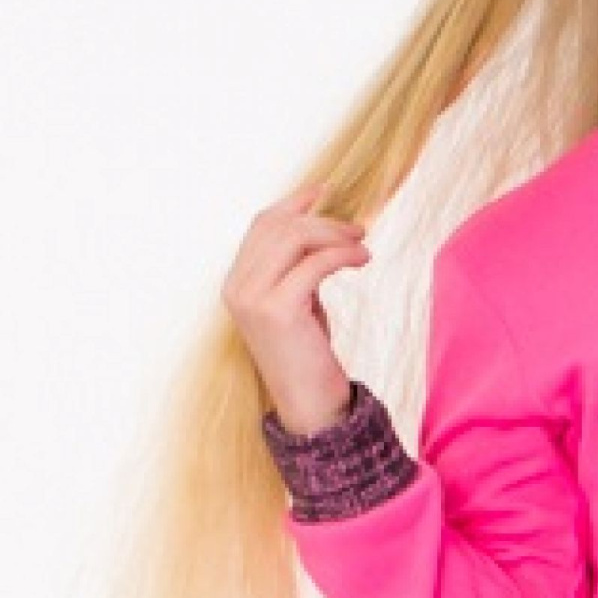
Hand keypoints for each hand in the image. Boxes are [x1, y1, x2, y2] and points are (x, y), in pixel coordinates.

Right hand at [220, 180, 369, 432]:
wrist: (310, 406)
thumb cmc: (307, 356)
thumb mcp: (299, 302)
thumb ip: (298, 266)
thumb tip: (321, 225)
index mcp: (236, 282)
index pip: (262, 225)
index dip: (294, 203)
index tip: (325, 190)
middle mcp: (237, 287)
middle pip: (279, 226)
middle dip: (322, 220)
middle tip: (357, 229)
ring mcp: (253, 298)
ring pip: (294, 238)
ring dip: (334, 234)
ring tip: (361, 245)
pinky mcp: (277, 310)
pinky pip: (314, 264)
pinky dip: (342, 254)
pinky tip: (361, 259)